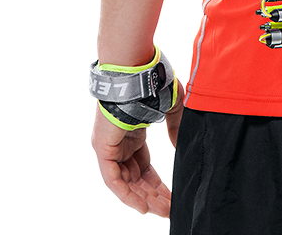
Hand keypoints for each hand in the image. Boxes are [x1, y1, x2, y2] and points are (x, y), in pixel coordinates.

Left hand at [91, 87, 183, 216]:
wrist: (136, 71)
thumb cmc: (153, 83)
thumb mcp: (171, 108)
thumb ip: (175, 128)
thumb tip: (179, 147)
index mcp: (133, 132)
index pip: (144, 167)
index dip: (157, 184)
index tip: (171, 197)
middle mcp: (119, 142)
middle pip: (136, 178)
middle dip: (153, 195)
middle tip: (169, 209)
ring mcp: (109, 147)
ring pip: (125, 183)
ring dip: (143, 198)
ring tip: (162, 211)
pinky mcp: (103, 149)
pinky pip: (113, 180)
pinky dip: (127, 194)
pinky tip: (144, 205)